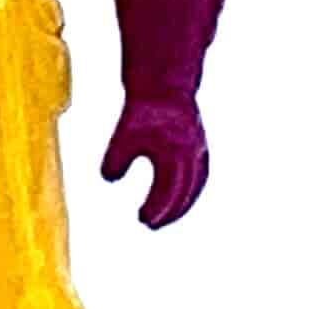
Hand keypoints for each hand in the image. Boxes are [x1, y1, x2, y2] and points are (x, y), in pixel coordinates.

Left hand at [100, 97, 208, 229]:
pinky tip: (180, 197)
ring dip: (182, 204)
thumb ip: (116, 158)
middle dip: (168, 211)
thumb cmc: (142, 110)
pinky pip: (200, 175)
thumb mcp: (123, 135)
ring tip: (165, 217)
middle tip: (149, 224)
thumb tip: (109, 179)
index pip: (167, 190)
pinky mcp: (200, 145)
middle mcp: (191, 155)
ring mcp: (199, 150)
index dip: (156, 208)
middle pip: (183, 192)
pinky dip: (191, 189)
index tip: (143, 220)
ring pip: (195, 185)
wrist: (164, 83)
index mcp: (174, 154)